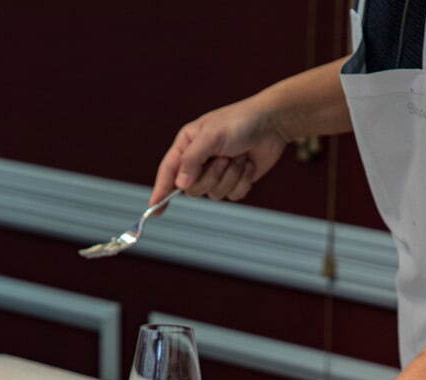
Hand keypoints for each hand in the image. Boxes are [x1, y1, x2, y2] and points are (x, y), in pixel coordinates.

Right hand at [149, 96, 288, 211]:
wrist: (272, 124)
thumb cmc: (239, 122)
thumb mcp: (211, 136)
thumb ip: (192, 160)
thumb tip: (180, 185)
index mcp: (187, 146)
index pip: (168, 172)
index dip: (160, 191)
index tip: (153, 210)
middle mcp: (199, 161)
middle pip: (193, 189)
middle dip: (212, 176)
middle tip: (224, 158)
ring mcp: (217, 173)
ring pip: (214, 194)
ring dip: (230, 176)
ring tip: (238, 157)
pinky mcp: (234, 181)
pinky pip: (233, 196)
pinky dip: (243, 181)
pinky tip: (248, 164)